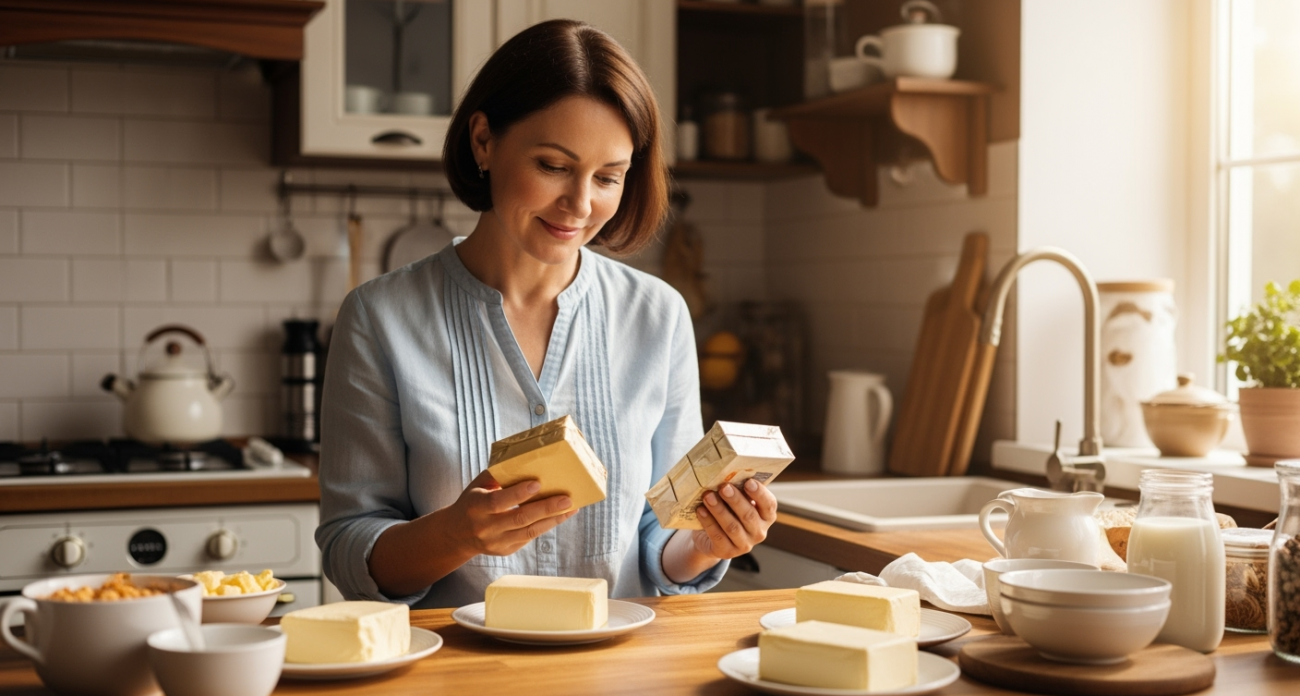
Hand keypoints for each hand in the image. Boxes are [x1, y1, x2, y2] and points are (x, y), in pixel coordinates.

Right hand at [444, 469, 576, 556]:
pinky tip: (561, 516)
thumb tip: (526, 461)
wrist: (458, 534)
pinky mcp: (506, 550)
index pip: (498, 501)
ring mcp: (496, 542)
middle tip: (567, 499)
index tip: (538, 483)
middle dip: (546, 508)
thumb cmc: (473, 502)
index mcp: (476, 507)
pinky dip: (547, 525)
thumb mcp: (477, 486)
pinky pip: (529, 537)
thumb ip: (497, 475)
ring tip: (571, 508)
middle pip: (520, 518)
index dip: (518, 494)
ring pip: (529, 531)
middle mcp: (485, 527)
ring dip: (553, 519)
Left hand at [690, 478, 777, 559]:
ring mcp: (744, 545)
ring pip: (732, 527)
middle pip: (749, 515)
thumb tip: (728, 476)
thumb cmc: (728, 512)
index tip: (748, 481)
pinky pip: (718, 536)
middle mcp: (759, 532)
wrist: (711, 538)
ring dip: (719, 510)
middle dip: (736, 500)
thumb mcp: (736, 502)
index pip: (769, 504)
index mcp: (766, 516)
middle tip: (724, 487)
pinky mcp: (727, 552)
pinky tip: (701, 510)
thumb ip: (738, 492)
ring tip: (708, 496)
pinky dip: (708, 522)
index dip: (760, 493)